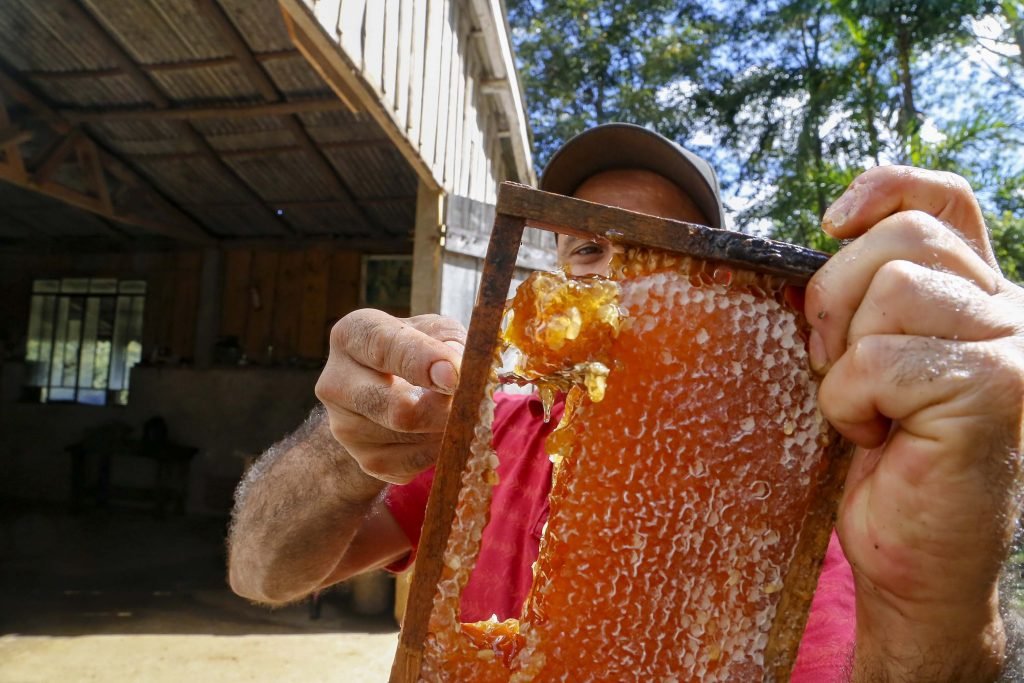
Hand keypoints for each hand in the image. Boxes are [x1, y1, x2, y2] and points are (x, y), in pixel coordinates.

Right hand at [315, 309, 466, 484]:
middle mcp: (336, 381)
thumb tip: (458, 373)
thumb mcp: (436, 331)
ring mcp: (346, 427)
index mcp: (352, 335)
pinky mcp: (366, 459)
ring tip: (458, 411)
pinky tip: (442, 430)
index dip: (423, 362)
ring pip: (411, 438)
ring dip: (446, 428)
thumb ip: (450, 343)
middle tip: (473, 403)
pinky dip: (440, 449)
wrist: (393, 389)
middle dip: (443, 410)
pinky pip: (415, 463)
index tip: (455, 376)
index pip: (384, 347)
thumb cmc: (420, 349)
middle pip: (396, 409)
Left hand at [805, 166, 1023, 678]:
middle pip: (900, 237)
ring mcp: (1013, 348)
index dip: (885, 187)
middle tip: (836, 364)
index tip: (830, 221)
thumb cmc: (883, 464)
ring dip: (845, 358)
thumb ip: (870, 297)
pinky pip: (878, 359)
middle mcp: (1012, 310)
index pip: (943, 200)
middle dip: (836, 298)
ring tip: (865, 409)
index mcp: (978, 297)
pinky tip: (875, 438)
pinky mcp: (994, 389)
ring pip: (890, 289)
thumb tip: (834, 226)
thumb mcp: (870, 362)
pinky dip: (848, 401)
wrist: (914, 564)